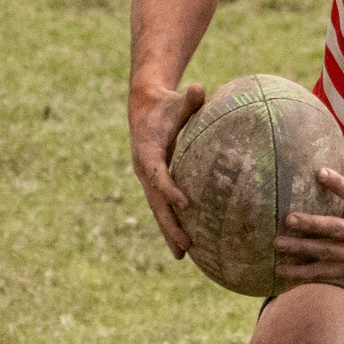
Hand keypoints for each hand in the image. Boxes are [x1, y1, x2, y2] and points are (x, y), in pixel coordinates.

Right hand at [129, 80, 204, 256]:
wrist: (144, 108)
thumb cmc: (166, 104)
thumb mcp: (177, 100)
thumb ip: (190, 99)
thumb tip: (200, 88)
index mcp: (148, 151)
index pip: (157, 174)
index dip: (169, 188)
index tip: (185, 203)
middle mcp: (145, 169)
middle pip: (156, 202)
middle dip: (169, 225)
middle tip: (185, 246)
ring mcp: (148, 178)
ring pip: (158, 210)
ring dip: (169, 232)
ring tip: (183, 255)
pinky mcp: (154, 183)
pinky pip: (163, 206)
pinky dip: (172, 224)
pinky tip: (186, 243)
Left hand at [273, 141, 343, 283]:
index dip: (339, 184)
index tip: (319, 172)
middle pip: (337, 229)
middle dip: (313, 225)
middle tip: (288, 218)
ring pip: (327, 253)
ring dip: (302, 249)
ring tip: (277, 243)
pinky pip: (323, 273)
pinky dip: (302, 273)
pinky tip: (281, 269)